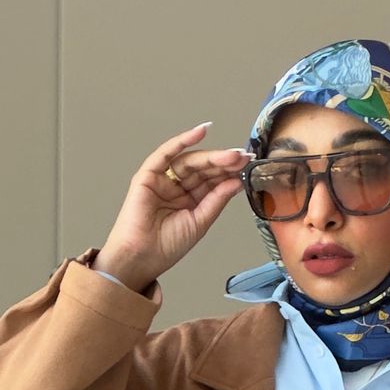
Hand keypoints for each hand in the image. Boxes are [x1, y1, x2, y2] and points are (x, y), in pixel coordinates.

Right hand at [96, 123, 253, 286]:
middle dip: (224, 162)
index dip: (230, 172)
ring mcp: (163, 180)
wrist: (142, 258)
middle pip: (203, 169)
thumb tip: (236, 181)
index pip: (212, 181)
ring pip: (190, 161)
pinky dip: (182, 141)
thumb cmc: (166, 246)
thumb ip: (217, 199)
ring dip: (211, 155)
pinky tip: (200, 131)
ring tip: (231, 155)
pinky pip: (166, 153)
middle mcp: (177, 188)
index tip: (248, 165)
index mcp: (190, 200)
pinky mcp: (147, 175)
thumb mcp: (201, 222)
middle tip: (242, 157)